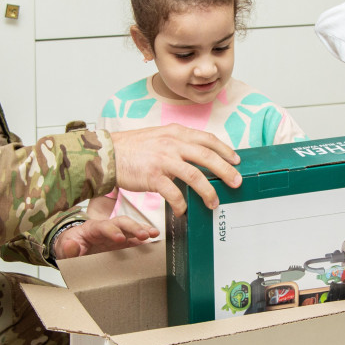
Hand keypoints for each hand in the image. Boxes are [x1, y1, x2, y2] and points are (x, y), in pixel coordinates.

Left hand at [54, 216, 156, 259]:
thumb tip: (70, 245)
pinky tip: (154, 242)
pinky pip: (134, 238)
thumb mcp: (64, 249)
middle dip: (133, 227)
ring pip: (130, 227)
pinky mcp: (121, 242)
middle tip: (144, 235)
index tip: (120, 239)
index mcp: (91, 228)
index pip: (103, 226)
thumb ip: (67, 248)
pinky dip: (144, 239)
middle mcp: (106, 228)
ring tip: (154, 234)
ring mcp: (115, 234)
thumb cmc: (69, 247)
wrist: (72, 248)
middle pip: (121, 222)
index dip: (112, 231)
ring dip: (143, 229)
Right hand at [109, 124, 241, 215]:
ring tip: (214, 203)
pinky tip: (184, 211)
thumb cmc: (132, 147)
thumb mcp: (159, 136)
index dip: (225, 150)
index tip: (236, 160)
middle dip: (226, 171)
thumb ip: (177, 142)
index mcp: (176, 132)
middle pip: (207, 156)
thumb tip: (197, 154)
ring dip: (208, 191)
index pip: (207, 139)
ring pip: (195, 176)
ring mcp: (163, 160)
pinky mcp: (153, 176)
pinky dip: (182, 204)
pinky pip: (174, 193)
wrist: (107, 154)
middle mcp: (172, 144)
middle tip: (236, 182)